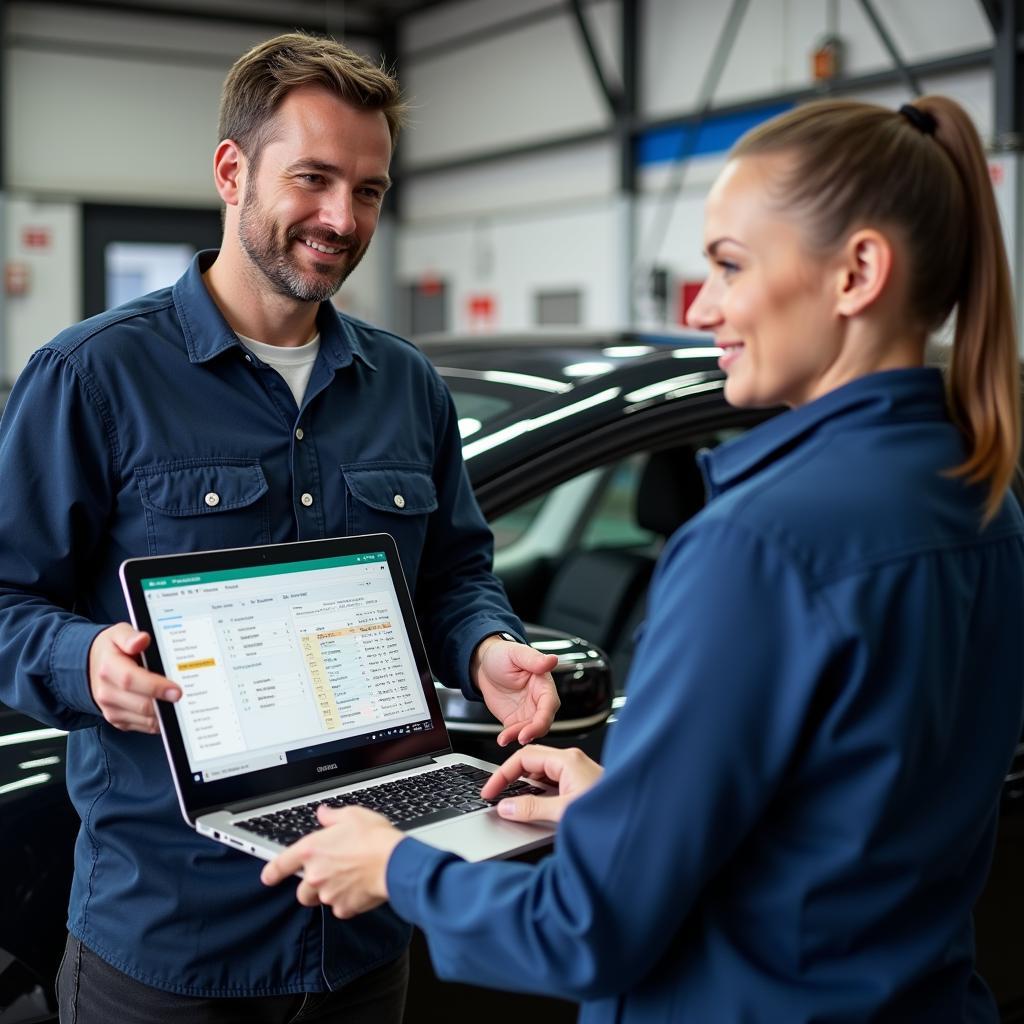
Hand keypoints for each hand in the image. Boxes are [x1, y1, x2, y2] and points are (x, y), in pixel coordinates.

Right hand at [88, 623, 179, 732]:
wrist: (94, 665)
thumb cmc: (112, 649)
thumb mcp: (119, 634)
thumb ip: (130, 636)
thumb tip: (142, 640)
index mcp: (108, 668)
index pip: (131, 680)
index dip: (155, 687)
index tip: (176, 690)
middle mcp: (107, 692)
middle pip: (141, 704)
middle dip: (166, 703)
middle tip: (187, 699)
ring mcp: (111, 709)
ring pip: (145, 719)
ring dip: (165, 713)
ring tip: (182, 704)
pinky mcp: (118, 720)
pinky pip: (144, 726)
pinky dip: (160, 720)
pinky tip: (169, 708)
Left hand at [261, 805, 403, 917]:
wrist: (394, 862)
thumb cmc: (374, 838)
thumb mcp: (352, 815)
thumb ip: (332, 816)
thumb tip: (324, 814)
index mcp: (311, 850)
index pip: (280, 865)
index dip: (272, 871)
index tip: (268, 876)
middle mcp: (315, 875)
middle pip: (301, 890)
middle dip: (310, 885)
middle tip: (328, 873)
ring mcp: (328, 894)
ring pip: (320, 899)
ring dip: (328, 892)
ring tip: (348, 879)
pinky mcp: (344, 908)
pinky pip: (340, 907)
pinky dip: (346, 900)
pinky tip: (359, 888)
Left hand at [472, 637, 559, 745]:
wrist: (484, 664)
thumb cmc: (503, 655)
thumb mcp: (516, 653)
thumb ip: (534, 659)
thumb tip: (552, 660)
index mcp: (543, 684)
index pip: (549, 705)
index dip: (543, 719)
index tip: (533, 727)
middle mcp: (538, 700)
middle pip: (543, 721)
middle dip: (533, 732)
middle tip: (520, 738)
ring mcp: (527, 712)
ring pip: (530, 730)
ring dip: (519, 736)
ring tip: (505, 738)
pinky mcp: (515, 720)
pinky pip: (515, 732)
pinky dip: (509, 738)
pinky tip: (502, 739)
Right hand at [481, 744, 602, 824]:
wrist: (637, 822)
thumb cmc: (610, 813)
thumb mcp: (564, 813)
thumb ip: (532, 809)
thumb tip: (507, 807)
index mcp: (568, 761)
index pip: (524, 757)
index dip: (503, 774)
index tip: (490, 790)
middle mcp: (573, 763)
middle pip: (532, 762)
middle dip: (511, 778)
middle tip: (496, 795)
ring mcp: (579, 773)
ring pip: (543, 773)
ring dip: (526, 786)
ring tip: (512, 802)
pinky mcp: (583, 785)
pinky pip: (554, 783)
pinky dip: (539, 792)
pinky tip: (535, 806)